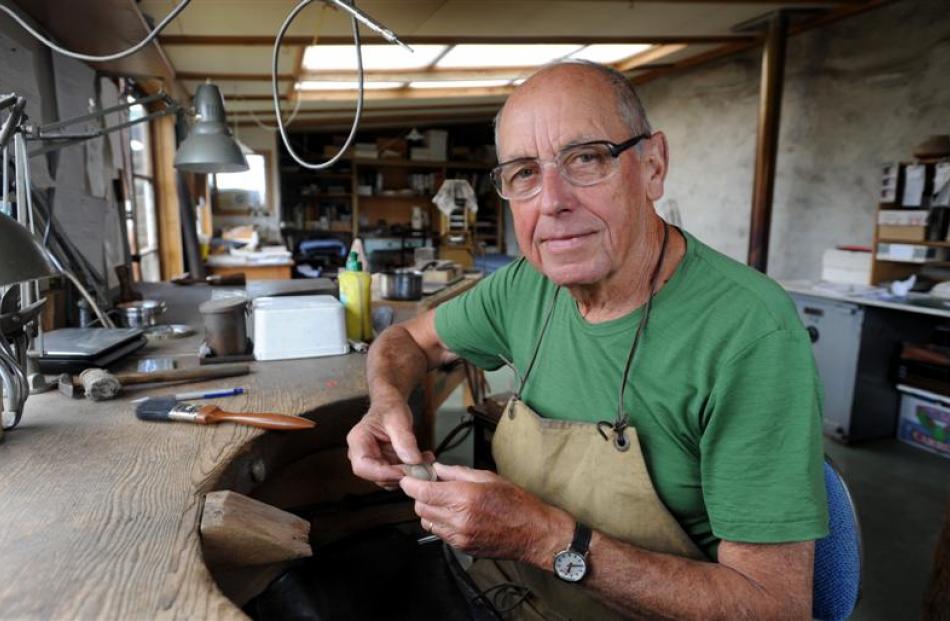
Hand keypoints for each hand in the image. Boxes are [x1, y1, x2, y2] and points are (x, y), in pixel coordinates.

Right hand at [346, 399, 432, 489]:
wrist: (391, 406)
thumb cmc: (389, 408)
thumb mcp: (398, 419)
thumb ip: (404, 440)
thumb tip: (414, 461)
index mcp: (358, 441)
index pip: (363, 467)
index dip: (382, 474)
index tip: (403, 472)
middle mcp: (361, 455)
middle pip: (376, 476)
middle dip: (400, 475)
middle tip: (421, 467)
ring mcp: (373, 462)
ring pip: (389, 479)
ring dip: (409, 474)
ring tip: (426, 461)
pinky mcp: (385, 465)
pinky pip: (398, 475)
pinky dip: (412, 471)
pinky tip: (424, 460)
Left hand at [399, 463, 572, 564]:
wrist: (534, 533)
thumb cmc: (517, 503)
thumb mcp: (488, 477)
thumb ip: (457, 473)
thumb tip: (438, 469)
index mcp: (464, 497)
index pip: (422, 492)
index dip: (411, 484)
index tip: (409, 478)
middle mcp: (458, 519)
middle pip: (420, 507)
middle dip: (421, 495)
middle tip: (432, 486)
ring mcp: (459, 536)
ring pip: (427, 521)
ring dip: (429, 510)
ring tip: (445, 501)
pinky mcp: (462, 547)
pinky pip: (440, 533)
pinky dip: (441, 522)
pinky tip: (455, 515)